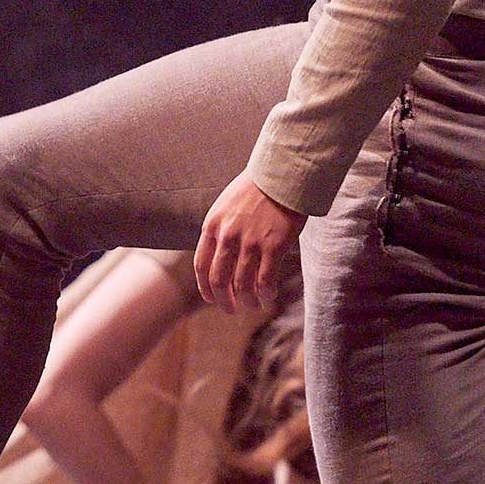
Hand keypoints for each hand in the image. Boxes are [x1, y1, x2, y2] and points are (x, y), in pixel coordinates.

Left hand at [192, 175, 304, 313]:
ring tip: (253, 304)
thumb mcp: (226, 205)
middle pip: (219, 281)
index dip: (205, 288)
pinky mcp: (273, 246)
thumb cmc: (257, 189)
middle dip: (224, 301)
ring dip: (247, 301)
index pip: (201, 266)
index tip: (212, 298)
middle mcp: (228, 236)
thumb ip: (220, 230)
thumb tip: (219, 257)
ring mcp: (250, 242)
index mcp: (212, 225)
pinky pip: (265, 281)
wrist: (282, 174)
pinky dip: (265, 294)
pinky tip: (268, 296)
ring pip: (243, 285)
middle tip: (232, 309)